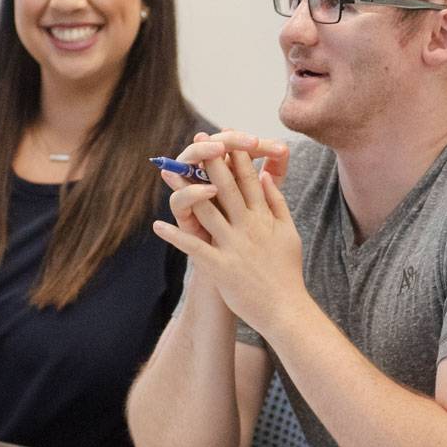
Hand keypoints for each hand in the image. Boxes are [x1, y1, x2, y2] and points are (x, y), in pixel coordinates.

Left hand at [152, 132, 309, 334]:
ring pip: (207, 211)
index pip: (250, 180)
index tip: (226, 137)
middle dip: (211, 161)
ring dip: (186, 190)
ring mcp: (234, 246)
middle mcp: (249, 227)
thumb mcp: (289, 232)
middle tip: (199, 139)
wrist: (286, 309)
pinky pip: (193, 248)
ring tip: (169, 172)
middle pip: (227, 187)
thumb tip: (266, 177)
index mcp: (265, 218)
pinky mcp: (221, 267)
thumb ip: (278, 204)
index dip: (237, 157)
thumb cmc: (287, 272)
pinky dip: (175, 236)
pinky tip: (157, 226)